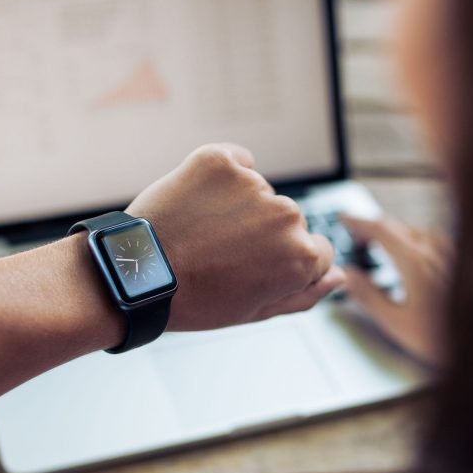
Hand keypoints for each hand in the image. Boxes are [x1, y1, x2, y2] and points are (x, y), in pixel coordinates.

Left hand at [127, 144, 342, 331]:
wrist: (135, 274)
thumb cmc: (194, 300)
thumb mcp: (255, 311)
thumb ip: (305, 294)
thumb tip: (338, 277)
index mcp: (301, 257)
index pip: (317, 250)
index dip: (283, 263)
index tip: (251, 268)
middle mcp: (286, 216)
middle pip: (288, 221)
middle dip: (262, 234)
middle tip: (219, 255)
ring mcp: (254, 185)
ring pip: (259, 193)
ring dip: (238, 207)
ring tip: (201, 233)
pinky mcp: (220, 160)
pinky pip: (236, 161)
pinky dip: (222, 176)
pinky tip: (198, 202)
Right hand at [342, 216, 451, 366]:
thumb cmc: (442, 338)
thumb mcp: (395, 321)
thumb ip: (368, 295)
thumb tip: (349, 275)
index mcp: (415, 262)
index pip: (381, 230)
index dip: (360, 222)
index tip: (345, 220)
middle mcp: (435, 252)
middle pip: (399, 227)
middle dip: (375, 227)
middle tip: (358, 237)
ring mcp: (452, 255)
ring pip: (417, 231)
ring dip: (396, 233)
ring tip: (383, 245)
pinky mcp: (463, 262)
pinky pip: (434, 240)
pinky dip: (415, 240)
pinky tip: (415, 254)